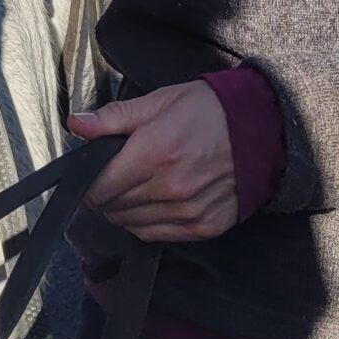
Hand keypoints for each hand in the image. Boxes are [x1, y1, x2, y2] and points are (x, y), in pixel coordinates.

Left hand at [68, 82, 237, 243]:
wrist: (263, 128)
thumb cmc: (208, 110)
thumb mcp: (159, 102)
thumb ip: (113, 118)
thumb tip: (75, 125)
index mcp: (155, 152)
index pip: (99, 187)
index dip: (89, 182)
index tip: (95, 173)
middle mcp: (171, 187)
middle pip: (112, 208)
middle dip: (107, 194)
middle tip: (120, 175)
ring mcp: (189, 211)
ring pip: (131, 225)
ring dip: (126, 210)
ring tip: (140, 186)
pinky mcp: (205, 226)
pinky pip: (157, 235)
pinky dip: (148, 222)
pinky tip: (157, 201)